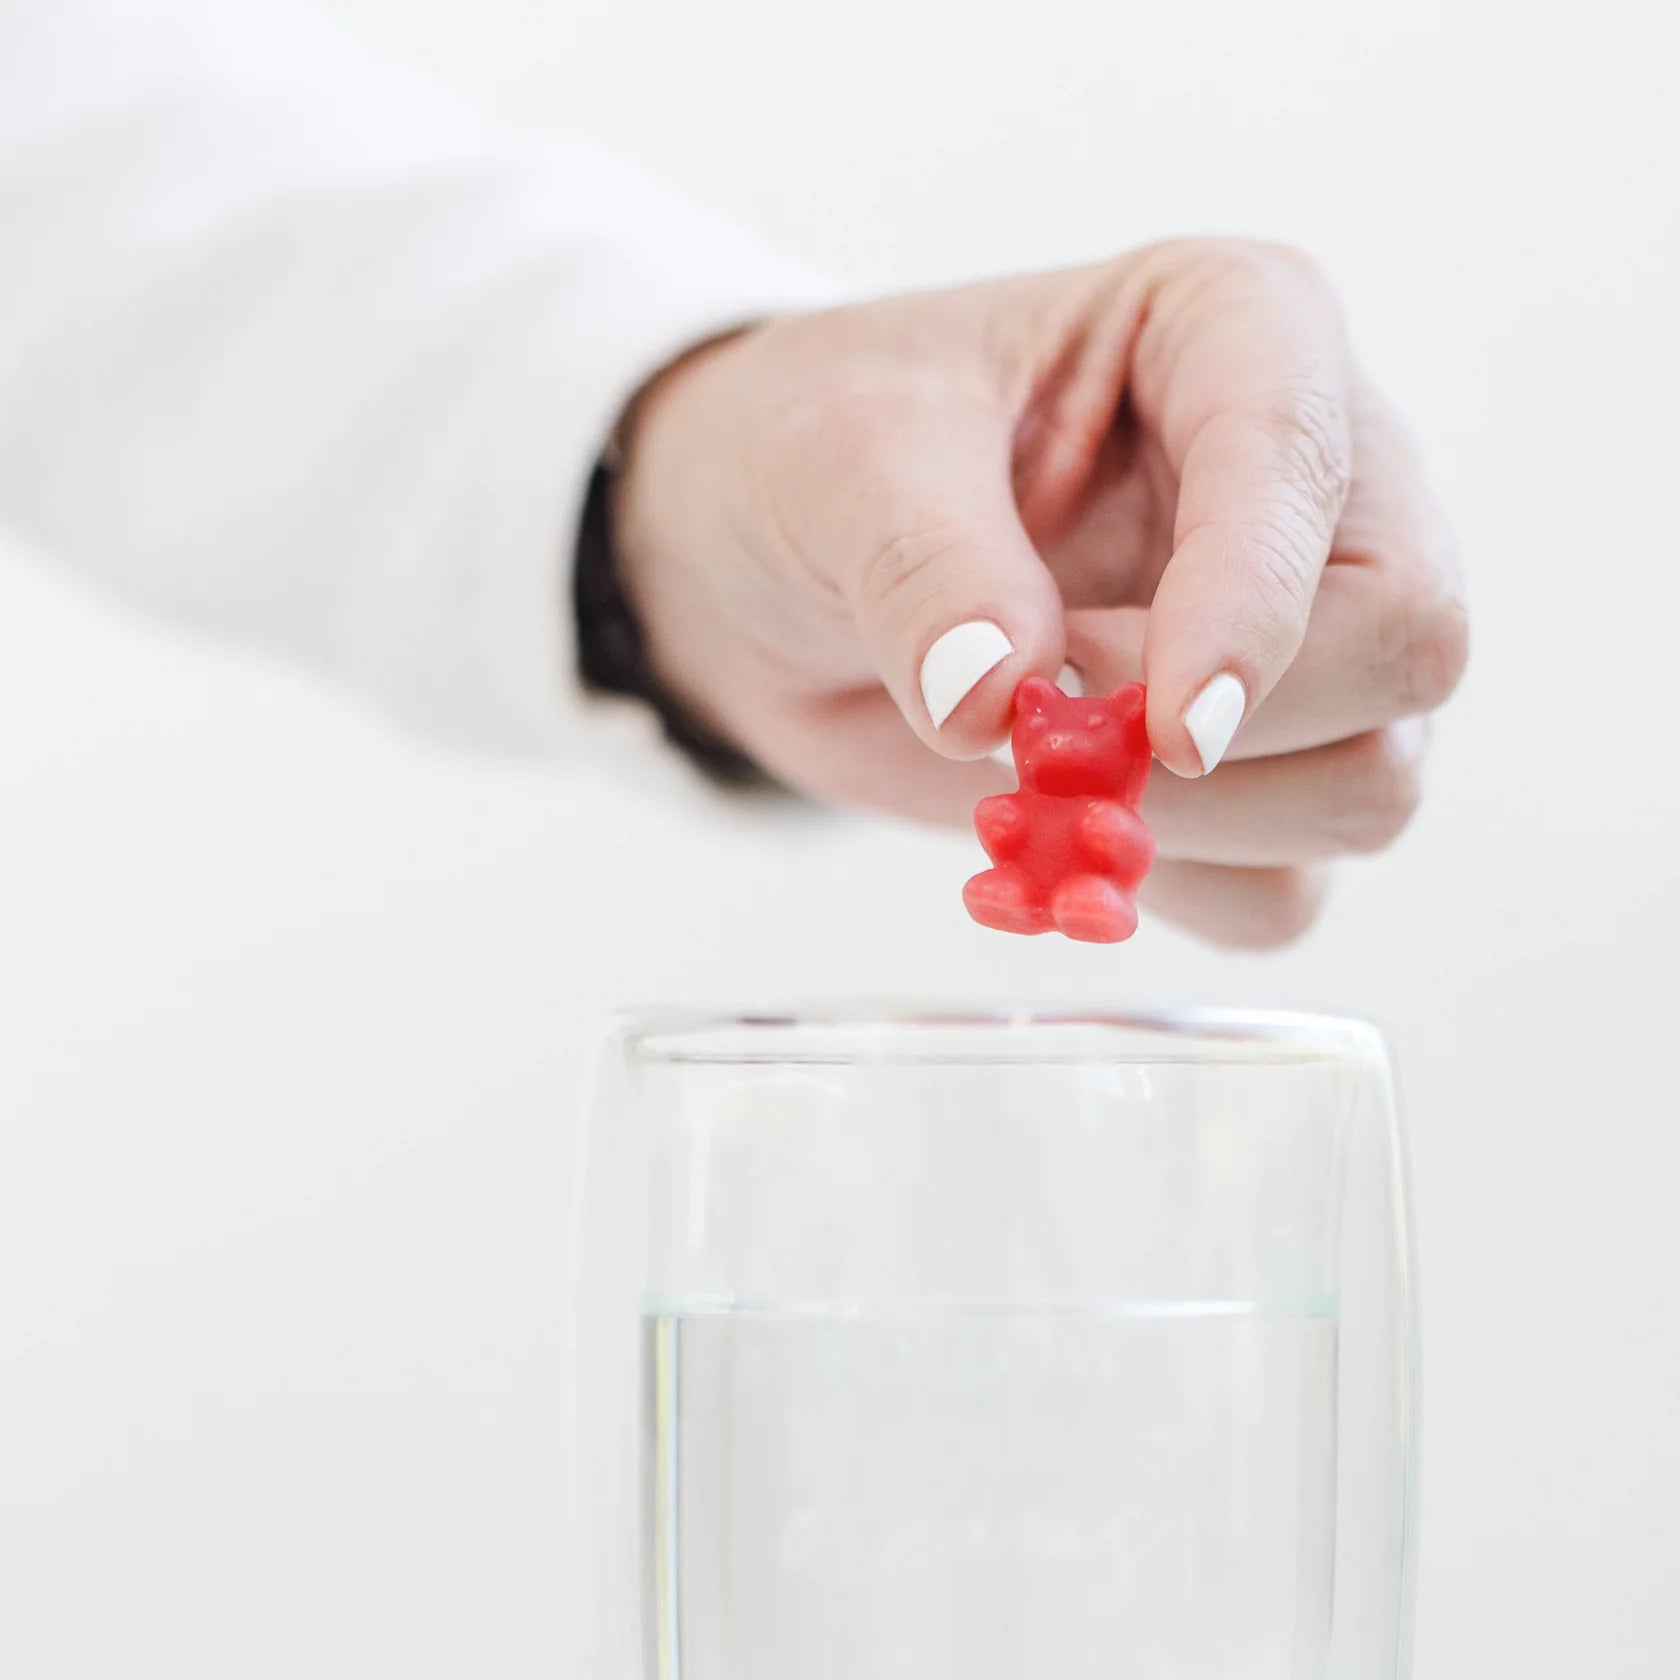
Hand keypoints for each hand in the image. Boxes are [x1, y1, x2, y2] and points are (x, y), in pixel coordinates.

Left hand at [612, 240, 1467, 946]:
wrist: (778, 568)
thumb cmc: (829, 453)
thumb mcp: (844, 460)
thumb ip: (924, 565)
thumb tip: (995, 703)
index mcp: (1239, 334)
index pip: (1310, 470)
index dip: (1252, 608)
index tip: (1163, 726)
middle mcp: (1307, 489)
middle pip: (1406, 642)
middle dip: (1232, 734)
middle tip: (1044, 732)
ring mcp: (1297, 643)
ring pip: (1368, 784)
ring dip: (1195, 829)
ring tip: (1025, 783)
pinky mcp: (1245, 775)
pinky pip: (1279, 889)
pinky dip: (1163, 898)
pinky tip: (1051, 852)